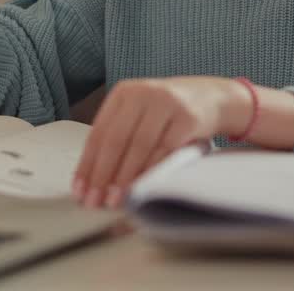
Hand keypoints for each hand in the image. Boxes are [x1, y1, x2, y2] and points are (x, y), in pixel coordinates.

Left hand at [72, 76, 249, 208]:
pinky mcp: (188, 117)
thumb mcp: (140, 112)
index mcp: (124, 92)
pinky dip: (152, 171)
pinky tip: (143, 187)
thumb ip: (119, 135)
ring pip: (140, 146)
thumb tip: (92, 177)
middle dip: (102, 174)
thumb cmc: (169, 111)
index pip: (98, 132)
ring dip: (126, 177)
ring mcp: (167, 103)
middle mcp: (143, 93)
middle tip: (95, 200)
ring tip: (115, 200)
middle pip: (116, 139)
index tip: (80, 190)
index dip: (87, 164)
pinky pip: (165, 149)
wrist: (212, 97)